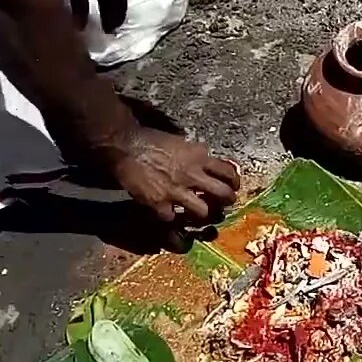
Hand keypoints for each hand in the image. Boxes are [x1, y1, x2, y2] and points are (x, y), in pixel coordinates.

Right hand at [106, 127, 240, 224]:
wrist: (126, 146)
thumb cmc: (151, 140)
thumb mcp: (181, 143)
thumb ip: (196, 154)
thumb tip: (207, 161)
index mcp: (199, 157)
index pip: (228, 172)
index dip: (234, 182)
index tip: (233, 187)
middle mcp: (192, 175)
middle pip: (223, 195)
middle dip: (227, 202)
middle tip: (223, 205)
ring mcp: (177, 191)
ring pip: (204, 212)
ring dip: (204, 216)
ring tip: (201, 215)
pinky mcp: (159, 203)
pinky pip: (174, 219)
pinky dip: (174, 221)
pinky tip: (172, 217)